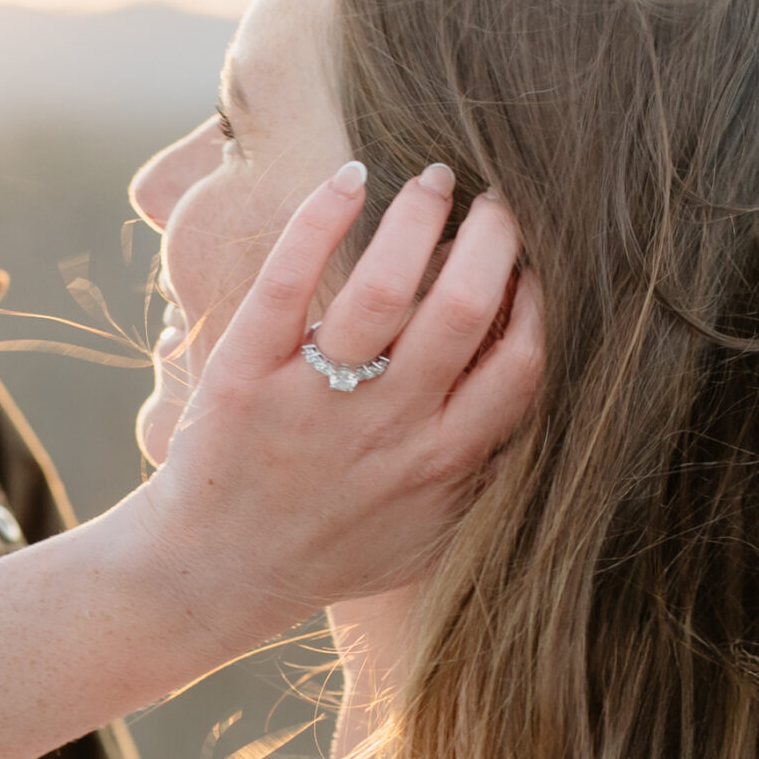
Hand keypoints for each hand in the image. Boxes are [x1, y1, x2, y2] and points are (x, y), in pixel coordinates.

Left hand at [132, 161, 542, 637]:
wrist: (211, 577)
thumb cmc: (326, 553)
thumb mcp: (425, 533)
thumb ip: (483, 476)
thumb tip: (547, 413)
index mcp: (439, 462)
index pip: (521, 363)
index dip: (540, 298)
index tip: (538, 259)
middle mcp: (386, 429)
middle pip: (464, 308)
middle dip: (494, 234)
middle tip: (495, 197)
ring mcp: (315, 401)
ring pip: (387, 286)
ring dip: (419, 214)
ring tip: (432, 180)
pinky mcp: (247, 377)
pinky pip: (287, 281)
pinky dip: (322, 218)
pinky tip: (349, 180)